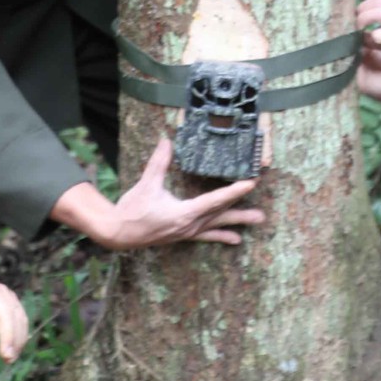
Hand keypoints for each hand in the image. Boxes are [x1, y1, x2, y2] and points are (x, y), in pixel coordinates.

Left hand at [0, 265, 27, 360]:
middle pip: (4, 311)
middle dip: (7, 336)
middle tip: (6, 358)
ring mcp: (2, 289)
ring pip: (16, 314)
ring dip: (17, 338)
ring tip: (11, 358)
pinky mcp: (11, 296)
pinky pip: (21, 315)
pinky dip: (21, 333)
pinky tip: (17, 349)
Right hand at [103, 137, 265, 248]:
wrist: (119, 233)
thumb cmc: (132, 210)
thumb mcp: (146, 185)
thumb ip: (158, 163)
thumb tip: (167, 141)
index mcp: (183, 213)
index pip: (214, 200)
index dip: (234, 192)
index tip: (250, 184)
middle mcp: (190, 225)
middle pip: (221, 214)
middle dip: (241, 209)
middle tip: (262, 211)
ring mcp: (188, 231)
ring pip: (217, 225)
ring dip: (237, 222)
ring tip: (258, 220)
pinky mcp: (184, 234)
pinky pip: (207, 235)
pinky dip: (222, 236)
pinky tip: (236, 240)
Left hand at [355, 0, 380, 101]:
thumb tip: (364, 38)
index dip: (366, 7)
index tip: (356, 19)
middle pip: (377, 0)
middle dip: (361, 10)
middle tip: (353, 24)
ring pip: (377, 11)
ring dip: (363, 20)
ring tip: (357, 32)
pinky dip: (372, 37)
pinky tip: (370, 45)